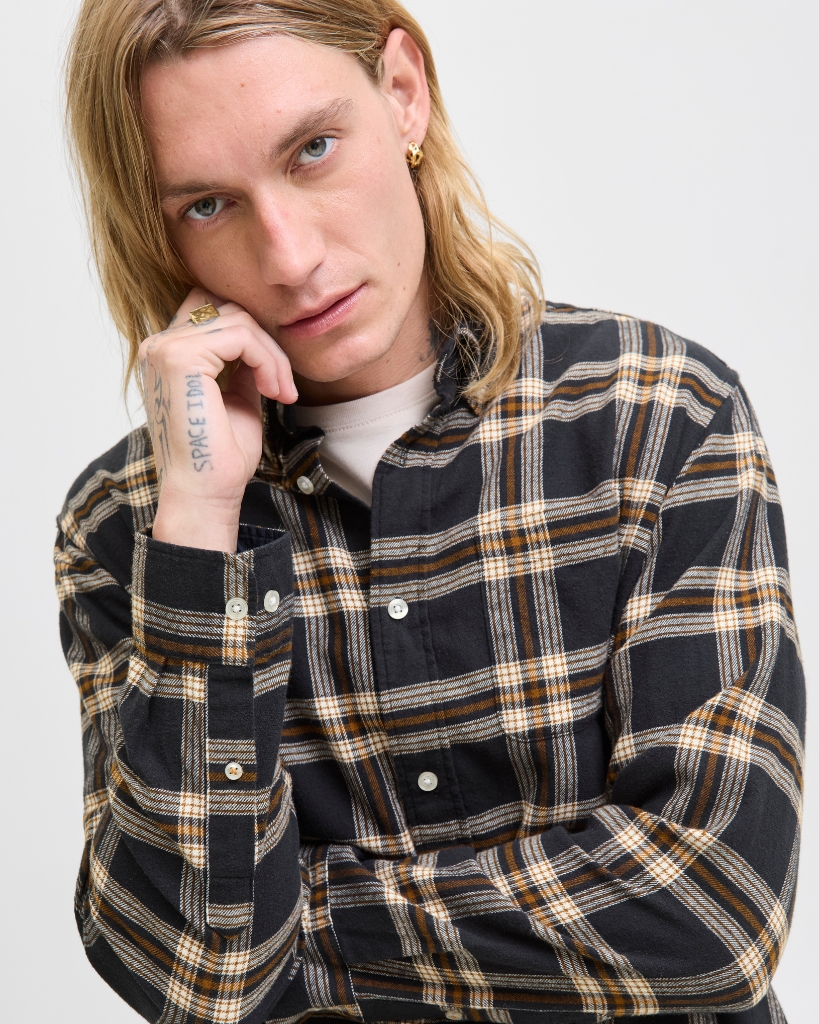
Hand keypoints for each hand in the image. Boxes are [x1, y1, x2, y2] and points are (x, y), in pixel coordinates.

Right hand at [140, 288, 297, 551]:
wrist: (206, 493)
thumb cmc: (220, 457)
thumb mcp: (239, 397)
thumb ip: (243, 364)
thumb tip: (263, 340)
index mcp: (168, 355)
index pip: (214, 310)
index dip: (252, 337)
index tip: (275, 381)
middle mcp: (159, 345)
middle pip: (227, 307)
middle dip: (266, 342)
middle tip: (283, 387)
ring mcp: (165, 348)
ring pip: (238, 319)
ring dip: (271, 355)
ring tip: (280, 392)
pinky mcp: (180, 358)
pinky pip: (241, 335)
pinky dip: (268, 360)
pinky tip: (274, 392)